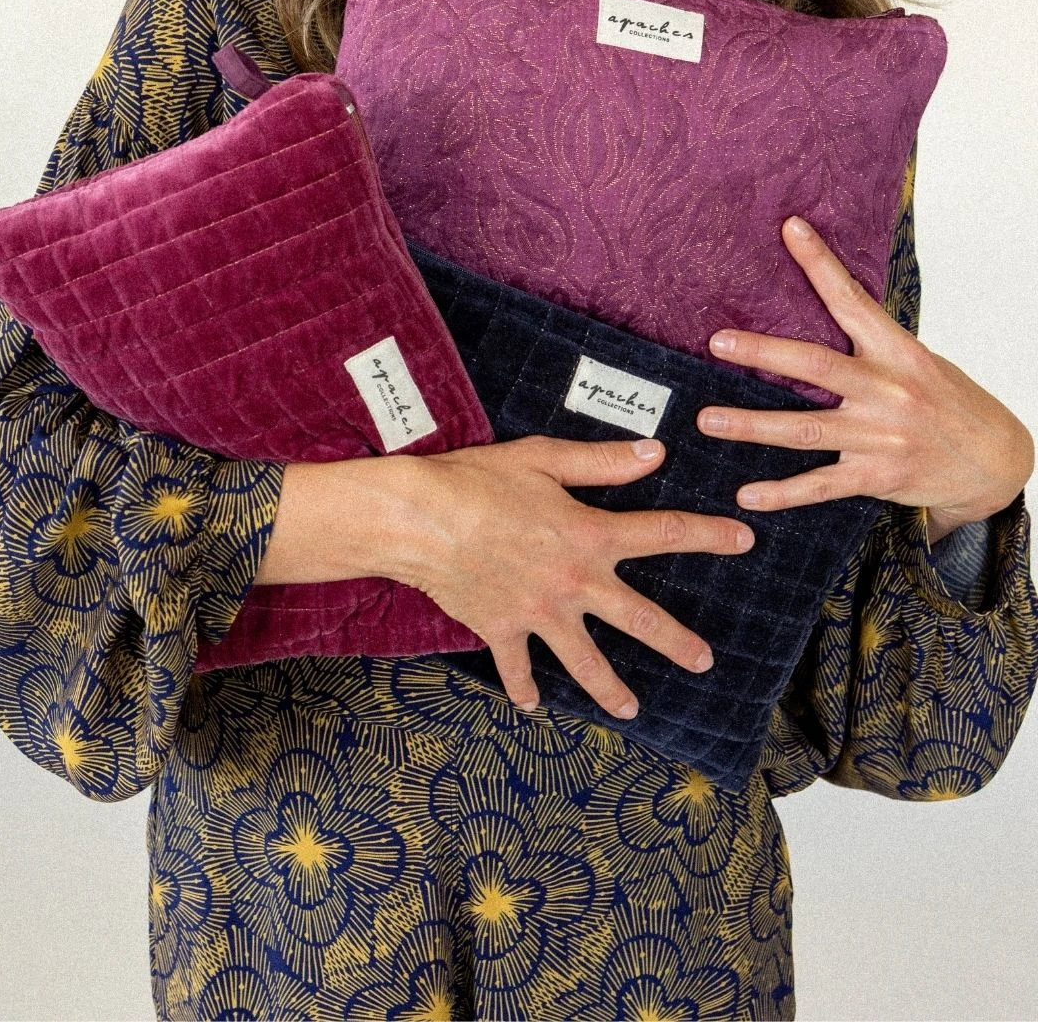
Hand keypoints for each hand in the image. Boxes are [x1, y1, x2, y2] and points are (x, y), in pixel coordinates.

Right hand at [393, 434, 754, 718]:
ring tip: (631, 710)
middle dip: (676, 643)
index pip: (663, 534)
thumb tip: (656, 453)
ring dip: (610, 689)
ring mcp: (538, 614)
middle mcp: (573, 583)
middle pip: (639, 619)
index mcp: (589, 537)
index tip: (744, 540)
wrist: (419, 519)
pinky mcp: (500, 630)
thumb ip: (603, 463)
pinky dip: (524, 688)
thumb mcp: (545, 458)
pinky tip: (533, 707)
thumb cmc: (479, 480)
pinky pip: (517, 668)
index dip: (708, 535)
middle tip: (704, 661)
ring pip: (584, 661)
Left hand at [698, 216, 1033, 543]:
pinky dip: (782, 492)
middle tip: (718, 342)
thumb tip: (820, 306)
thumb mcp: (916, 361)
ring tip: (708, 419)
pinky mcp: (876, 476)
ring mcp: (880, 436)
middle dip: (764, 353)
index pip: (853, 299)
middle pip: (817, 366)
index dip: (820, 263)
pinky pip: (821, 484)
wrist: (993, 462)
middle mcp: (888, 391)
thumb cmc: (948, 402)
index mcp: (897, 352)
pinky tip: (747, 494)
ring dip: (753, 426)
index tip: (791, 229)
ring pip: (806, 430)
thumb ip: (871, 343)